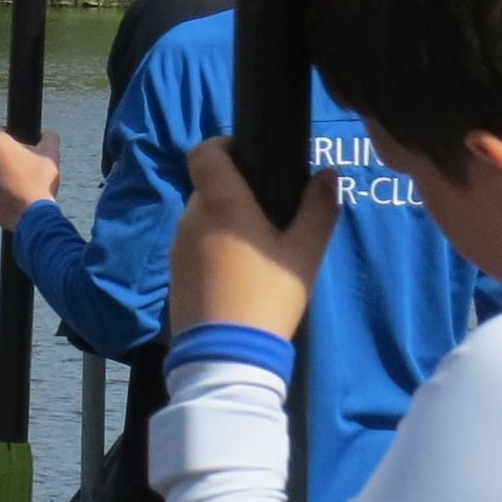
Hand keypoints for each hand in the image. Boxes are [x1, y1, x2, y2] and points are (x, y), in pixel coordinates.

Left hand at [0, 127, 60, 232]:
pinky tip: (13, 197)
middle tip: (25, 168)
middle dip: (7, 159)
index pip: (0, 131)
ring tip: (20, 185)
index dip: (12, 136)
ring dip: (2, 176)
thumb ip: (48, 137)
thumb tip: (47, 135)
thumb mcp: (51, 153)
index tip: (21, 144)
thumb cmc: (41, 182)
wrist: (33, 216)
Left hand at [168, 138, 339, 339]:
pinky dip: (214, 247)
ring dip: (226, 221)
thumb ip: (318, 208)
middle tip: (271, 211)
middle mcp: (190, 218)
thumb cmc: (268, 296)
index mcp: (219, 203)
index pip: (204, 152)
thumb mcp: (305, 253)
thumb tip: (327, 174)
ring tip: (259, 246)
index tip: (250, 157)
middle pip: (209, 187)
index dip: (224, 146)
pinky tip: (240, 272)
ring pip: (202, 218)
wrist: (226, 356)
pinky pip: (195, 246)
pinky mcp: (174, 274)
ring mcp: (177, 247)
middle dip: (235, 191)